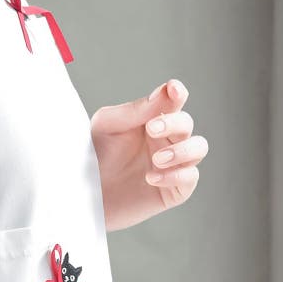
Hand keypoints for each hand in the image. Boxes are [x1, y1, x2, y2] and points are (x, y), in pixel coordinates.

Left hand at [90, 79, 208, 231]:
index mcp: (150, 118)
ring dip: (182, 150)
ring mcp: (172, 164)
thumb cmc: (93, 154)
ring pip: (198, 148)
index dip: (177, 93)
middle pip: (186, 123)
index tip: (174, 89)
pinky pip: (190, 178)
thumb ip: (137, 109)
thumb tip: (166, 91)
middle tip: (152, 129)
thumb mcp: (108, 125)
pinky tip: (151, 178)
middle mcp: (165, 139)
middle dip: (174, 124)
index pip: (172, 100)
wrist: (83, 192)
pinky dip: (175, 176)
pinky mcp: (172, 189)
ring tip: (157, 159)